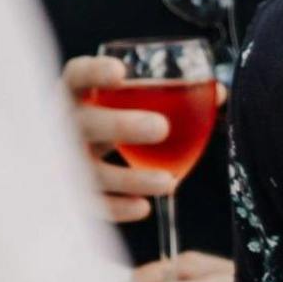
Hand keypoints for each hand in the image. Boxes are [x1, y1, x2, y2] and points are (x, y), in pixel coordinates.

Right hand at [64, 55, 174, 221]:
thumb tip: (219, 93)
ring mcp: (63, 161)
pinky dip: (116, 207)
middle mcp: (64, 126)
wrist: (74, 157)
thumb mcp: (130, 103)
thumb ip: (169, 95)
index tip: (120, 73)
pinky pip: (91, 203)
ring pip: (90, 171)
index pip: (77, 76)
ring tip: (168, 182)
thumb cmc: (114, 118)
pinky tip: (144, 208)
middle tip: (161, 127)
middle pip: (85, 122)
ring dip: (129, 178)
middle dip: (120, 125)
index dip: (94, 73)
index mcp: (76, 95)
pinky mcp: (70, 194)